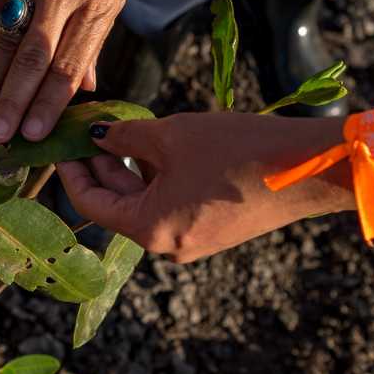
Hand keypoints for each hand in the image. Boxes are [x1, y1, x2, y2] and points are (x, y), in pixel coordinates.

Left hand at [57, 114, 354, 262]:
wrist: (310, 168)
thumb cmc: (237, 151)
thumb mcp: (171, 136)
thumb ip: (125, 138)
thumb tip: (96, 136)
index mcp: (149, 229)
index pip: (91, 203)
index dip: (72, 170)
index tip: (63, 141)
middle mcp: (167, 246)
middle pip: (116, 205)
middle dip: (100, 166)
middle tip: (88, 127)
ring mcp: (192, 242)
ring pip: (144, 204)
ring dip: (129, 170)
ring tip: (122, 129)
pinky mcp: (213, 231)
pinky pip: (170, 206)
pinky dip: (157, 179)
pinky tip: (157, 146)